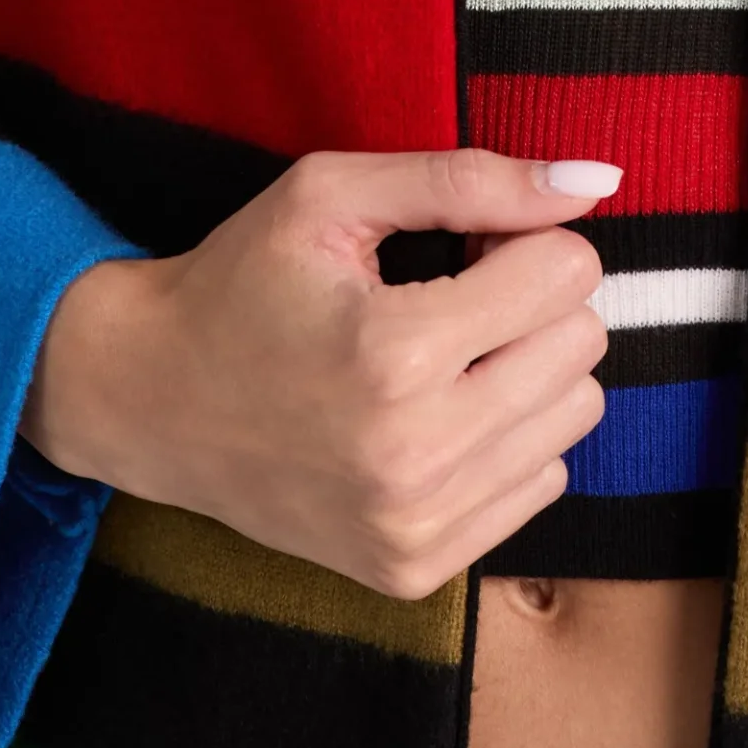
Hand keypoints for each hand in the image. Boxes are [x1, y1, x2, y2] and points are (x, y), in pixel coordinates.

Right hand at [20, 147, 620, 598]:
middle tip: (453, 295)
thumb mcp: (334, 193)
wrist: (147, 400)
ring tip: (445, 355)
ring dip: (528, 369)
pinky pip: (541, 484)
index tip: (466, 245)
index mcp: (394, 351)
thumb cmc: (242, 281)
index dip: (525, 239)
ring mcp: (414, 525)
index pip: (567, 272)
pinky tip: (434, 415)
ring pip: (575, 415)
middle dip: (533, 300)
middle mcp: (412, 453)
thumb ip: (473, 178)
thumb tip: (601, 181)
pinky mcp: (413, 569)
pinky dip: (506, 438)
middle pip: (582, 343)